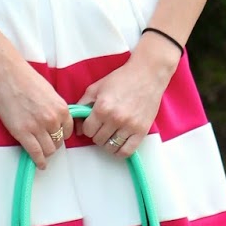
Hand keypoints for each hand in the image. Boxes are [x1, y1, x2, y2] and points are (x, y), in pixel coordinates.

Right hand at [0, 53, 74, 169]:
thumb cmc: (25, 78)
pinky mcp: (22, 133)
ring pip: (48, 150)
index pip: (67, 131)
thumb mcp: (49, 92)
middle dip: (53, 144)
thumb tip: (55, 121)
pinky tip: (39, 164)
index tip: (56, 137)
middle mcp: (52, 119)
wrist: (6, 73)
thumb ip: (54, 108)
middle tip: (45, 143)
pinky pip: (35, 153)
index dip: (61, 135)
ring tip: (40, 152)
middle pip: (58, 142)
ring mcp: (37, 127)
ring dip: (45, 152)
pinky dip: (38, 161)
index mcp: (61, 108)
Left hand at [77, 35, 178, 155]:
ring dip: (108, 142)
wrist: (147, 74)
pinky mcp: (141, 131)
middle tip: (102, 126)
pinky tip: (119, 143)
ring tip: (110, 134)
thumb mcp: (96, 88)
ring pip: (110, 147)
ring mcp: (129, 126)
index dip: (88, 127)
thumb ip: (82, 105)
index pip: (87, 130)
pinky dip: (120, 151)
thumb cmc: (122, 78)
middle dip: (97, 134)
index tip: (93, 123)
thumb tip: (77, 127)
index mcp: (102, 108)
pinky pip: (127, 151)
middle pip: (98, 140)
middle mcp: (115, 119)